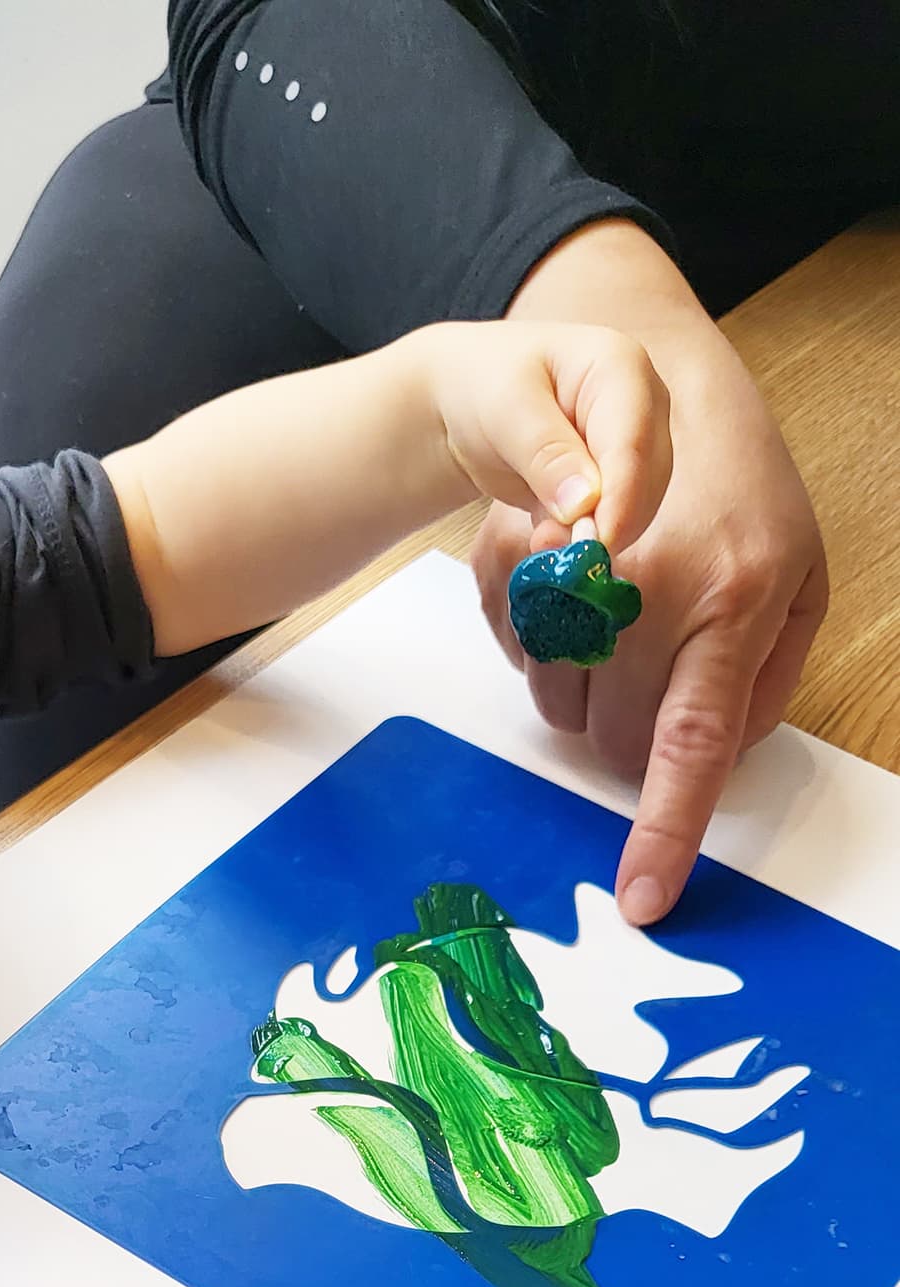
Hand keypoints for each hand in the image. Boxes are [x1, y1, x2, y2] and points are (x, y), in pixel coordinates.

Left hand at [419, 319, 674, 559]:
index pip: (633, 442)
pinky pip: (614, 521)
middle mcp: (641, 406)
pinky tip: (546, 538)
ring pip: (636, 507)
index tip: (598, 542)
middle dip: (606, 523)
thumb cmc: (488, 386)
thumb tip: (585, 504)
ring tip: (541, 541)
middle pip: (646, 479)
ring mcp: (634, 445)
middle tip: (550, 548)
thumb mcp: (506, 410)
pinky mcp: (617, 481)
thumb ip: (546, 454)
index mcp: (620, 369)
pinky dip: (581, 540)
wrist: (472, 400)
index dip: (622, 499)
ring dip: (591, 536)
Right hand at [471, 222, 828, 923]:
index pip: (694, 743)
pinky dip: (533, 642)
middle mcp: (649, 586)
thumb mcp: (797, 574)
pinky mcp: (516, 550)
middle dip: (625, 735)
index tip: (643, 900)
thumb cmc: (737, 481)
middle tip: (647, 676)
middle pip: (611, 739)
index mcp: (734, 595)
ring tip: (610, 618)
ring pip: (553, 704)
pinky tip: (566, 590)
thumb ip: (764, 677)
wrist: (648, 366)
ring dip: (578, 688)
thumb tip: (717, 755)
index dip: (664, 830)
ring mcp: (571, 570)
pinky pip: (509, 649)